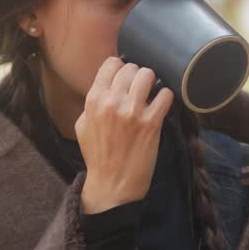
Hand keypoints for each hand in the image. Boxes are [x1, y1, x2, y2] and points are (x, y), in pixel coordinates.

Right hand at [76, 56, 173, 213]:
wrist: (111, 185)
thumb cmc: (98, 155)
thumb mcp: (83, 125)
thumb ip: (93, 102)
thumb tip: (107, 84)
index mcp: (94, 100)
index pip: (111, 64)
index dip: (120, 68)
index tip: (125, 77)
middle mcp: (112, 102)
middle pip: (131, 67)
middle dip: (137, 76)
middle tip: (139, 88)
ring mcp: (133, 112)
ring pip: (148, 75)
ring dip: (152, 82)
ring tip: (151, 93)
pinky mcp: (151, 123)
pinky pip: (165, 95)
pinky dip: (165, 97)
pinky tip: (161, 105)